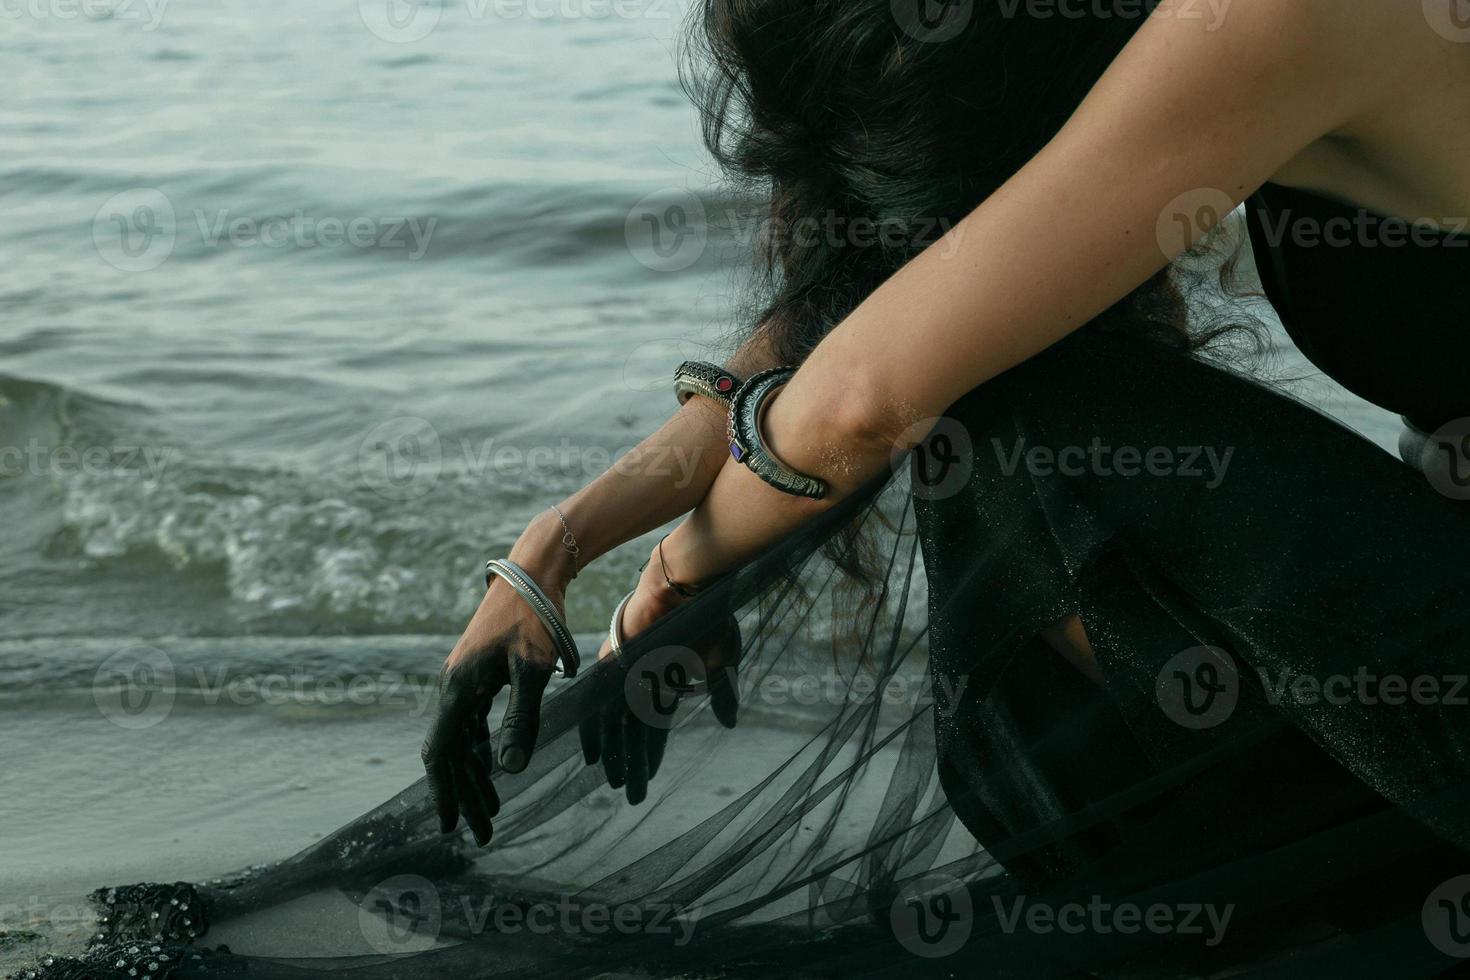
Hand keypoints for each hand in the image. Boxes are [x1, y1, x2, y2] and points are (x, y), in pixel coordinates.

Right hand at [421, 513, 575, 846]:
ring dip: (474, 775)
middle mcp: (452, 687)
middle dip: (464, 794)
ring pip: (461, 739)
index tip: (450, 825)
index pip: (442, 754)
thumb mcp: (530, 669)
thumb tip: (509, 771)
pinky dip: (480, 749)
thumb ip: (520, 720)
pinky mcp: (477, 673)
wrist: (532, 570)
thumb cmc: (534, 616)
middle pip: (451, 753)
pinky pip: (471, 723)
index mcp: (458, 689)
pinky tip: (493, 768)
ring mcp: (463, 679)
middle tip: (480, 832)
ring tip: (490, 809)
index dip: (445, 792)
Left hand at [578, 549, 741, 803]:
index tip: (649, 782)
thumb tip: (729, 723)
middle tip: (631, 797)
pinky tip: (592, 755)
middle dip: (633, 765)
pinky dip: (595, 730)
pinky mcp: (614, 665)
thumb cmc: (709, 616)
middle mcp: (641, 683)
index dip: (652, 757)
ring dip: (617, 755)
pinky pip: (600, 704)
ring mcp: (626, 675)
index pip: (655, 730)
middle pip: (633, 734)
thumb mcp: (723, 661)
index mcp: (664, 684)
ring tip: (615, 784)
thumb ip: (723, 692)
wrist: (688, 583)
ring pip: (618, 726)